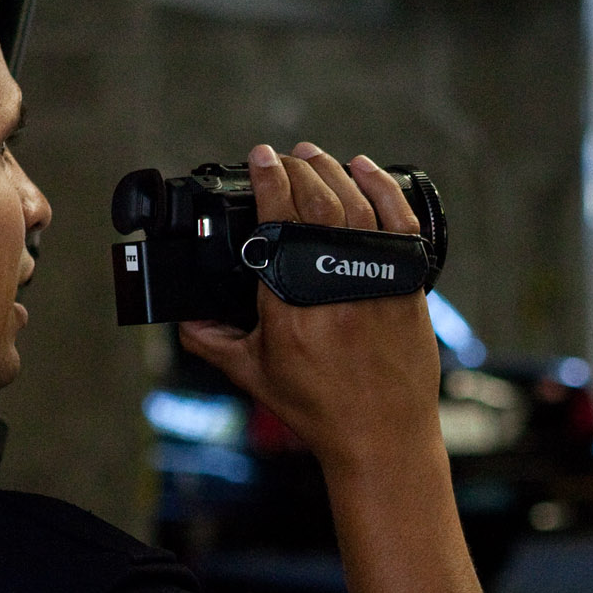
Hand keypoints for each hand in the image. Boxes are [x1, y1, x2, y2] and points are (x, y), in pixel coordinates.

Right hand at [177, 144, 441, 475]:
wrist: (383, 436)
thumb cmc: (320, 409)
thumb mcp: (256, 376)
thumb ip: (215, 343)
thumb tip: (185, 321)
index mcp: (289, 302)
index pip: (276, 219)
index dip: (266, 179)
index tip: (258, 157)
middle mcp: (335, 284)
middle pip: (317, 201)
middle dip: (297, 169)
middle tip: (283, 158)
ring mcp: (376, 281)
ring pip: (356, 203)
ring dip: (332, 171)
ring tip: (314, 156)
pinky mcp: (407, 284)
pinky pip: (398, 220)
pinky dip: (381, 187)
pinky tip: (364, 169)